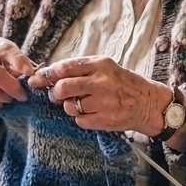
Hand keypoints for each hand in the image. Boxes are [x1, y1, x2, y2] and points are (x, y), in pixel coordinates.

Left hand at [28, 56, 171, 135]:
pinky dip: (80, 118)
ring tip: (82, 104)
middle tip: (57, 95)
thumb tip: (48, 74)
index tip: (37, 79)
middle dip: (54, 93)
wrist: (147, 103)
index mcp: (99, 65)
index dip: (47, 75)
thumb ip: (80, 68)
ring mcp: (103, 102)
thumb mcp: (105, 67)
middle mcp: (101, 82)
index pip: (64, 67)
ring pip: (69, 106)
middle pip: (62, 88)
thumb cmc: (122, 83)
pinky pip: (79, 120)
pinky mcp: (104, 120)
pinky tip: (92, 113)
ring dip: (69, 106)